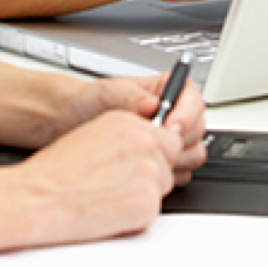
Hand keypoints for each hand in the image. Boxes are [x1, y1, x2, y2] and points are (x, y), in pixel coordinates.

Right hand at [12, 109, 184, 244]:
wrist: (34, 199)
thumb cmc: (54, 173)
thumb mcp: (93, 136)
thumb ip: (127, 136)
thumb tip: (149, 142)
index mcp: (130, 122)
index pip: (166, 137)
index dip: (153, 155)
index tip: (136, 165)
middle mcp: (144, 142)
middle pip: (168, 162)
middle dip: (150, 175)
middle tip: (116, 185)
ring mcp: (149, 171)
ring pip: (161, 186)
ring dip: (141, 195)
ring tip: (107, 198)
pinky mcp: (147, 202)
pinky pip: (152, 212)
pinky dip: (134, 217)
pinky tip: (107, 212)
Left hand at [65, 74, 208, 179]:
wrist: (69, 125)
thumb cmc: (89, 103)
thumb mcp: (107, 93)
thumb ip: (131, 96)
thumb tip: (154, 104)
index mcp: (168, 91)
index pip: (194, 100)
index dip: (187, 114)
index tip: (171, 126)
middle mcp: (174, 115)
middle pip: (198, 129)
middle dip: (180, 139)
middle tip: (156, 145)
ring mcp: (170, 141)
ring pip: (194, 153)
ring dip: (176, 159)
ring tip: (147, 157)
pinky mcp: (164, 162)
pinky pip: (181, 173)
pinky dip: (167, 175)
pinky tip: (145, 170)